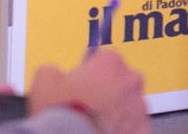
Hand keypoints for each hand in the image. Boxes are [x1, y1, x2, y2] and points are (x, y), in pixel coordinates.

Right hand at [28, 48, 147, 133]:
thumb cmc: (62, 111)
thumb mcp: (44, 81)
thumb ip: (53, 71)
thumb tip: (53, 73)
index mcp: (110, 61)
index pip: (104, 60)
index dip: (89, 75)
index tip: (79, 87)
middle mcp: (131, 79)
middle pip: (120, 81)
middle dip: (106, 92)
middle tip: (86, 108)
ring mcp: (139, 106)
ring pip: (128, 105)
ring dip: (115, 112)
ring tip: (93, 124)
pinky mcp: (142, 129)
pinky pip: (134, 127)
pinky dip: (122, 131)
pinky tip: (103, 133)